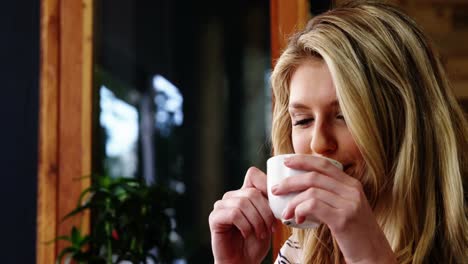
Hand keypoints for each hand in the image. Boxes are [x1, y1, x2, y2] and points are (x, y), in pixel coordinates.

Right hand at [209, 167, 274, 263]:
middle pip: (252, 192)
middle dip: (265, 212)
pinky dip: (245, 226)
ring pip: (243, 202)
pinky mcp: (215, 217)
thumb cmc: (256, 243)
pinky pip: (234, 214)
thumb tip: (279, 191)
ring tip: (260, 234)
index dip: (266, 184)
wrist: (242, 263)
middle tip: (270, 228)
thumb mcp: (268, 220)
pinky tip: (247, 234)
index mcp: (244, 193)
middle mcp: (231, 196)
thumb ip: (270, 204)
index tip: (277, 204)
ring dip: (257, 221)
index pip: (253, 174)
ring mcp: (221, 206)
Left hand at [272, 155, 395, 263]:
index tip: (286, 162)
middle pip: (314, 176)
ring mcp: (349, 203)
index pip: (324, 164)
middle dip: (290, 181)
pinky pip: (313, 206)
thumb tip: (299, 192)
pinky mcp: (343, 218)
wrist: (372, 254)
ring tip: (286, 212)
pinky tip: (297, 219)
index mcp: (352, 184)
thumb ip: (329, 197)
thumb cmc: (353, 233)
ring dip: (293, 202)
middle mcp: (352, 190)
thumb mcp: (344, 208)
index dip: (303, 160)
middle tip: (275, 189)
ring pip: (311, 192)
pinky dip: (300, 210)